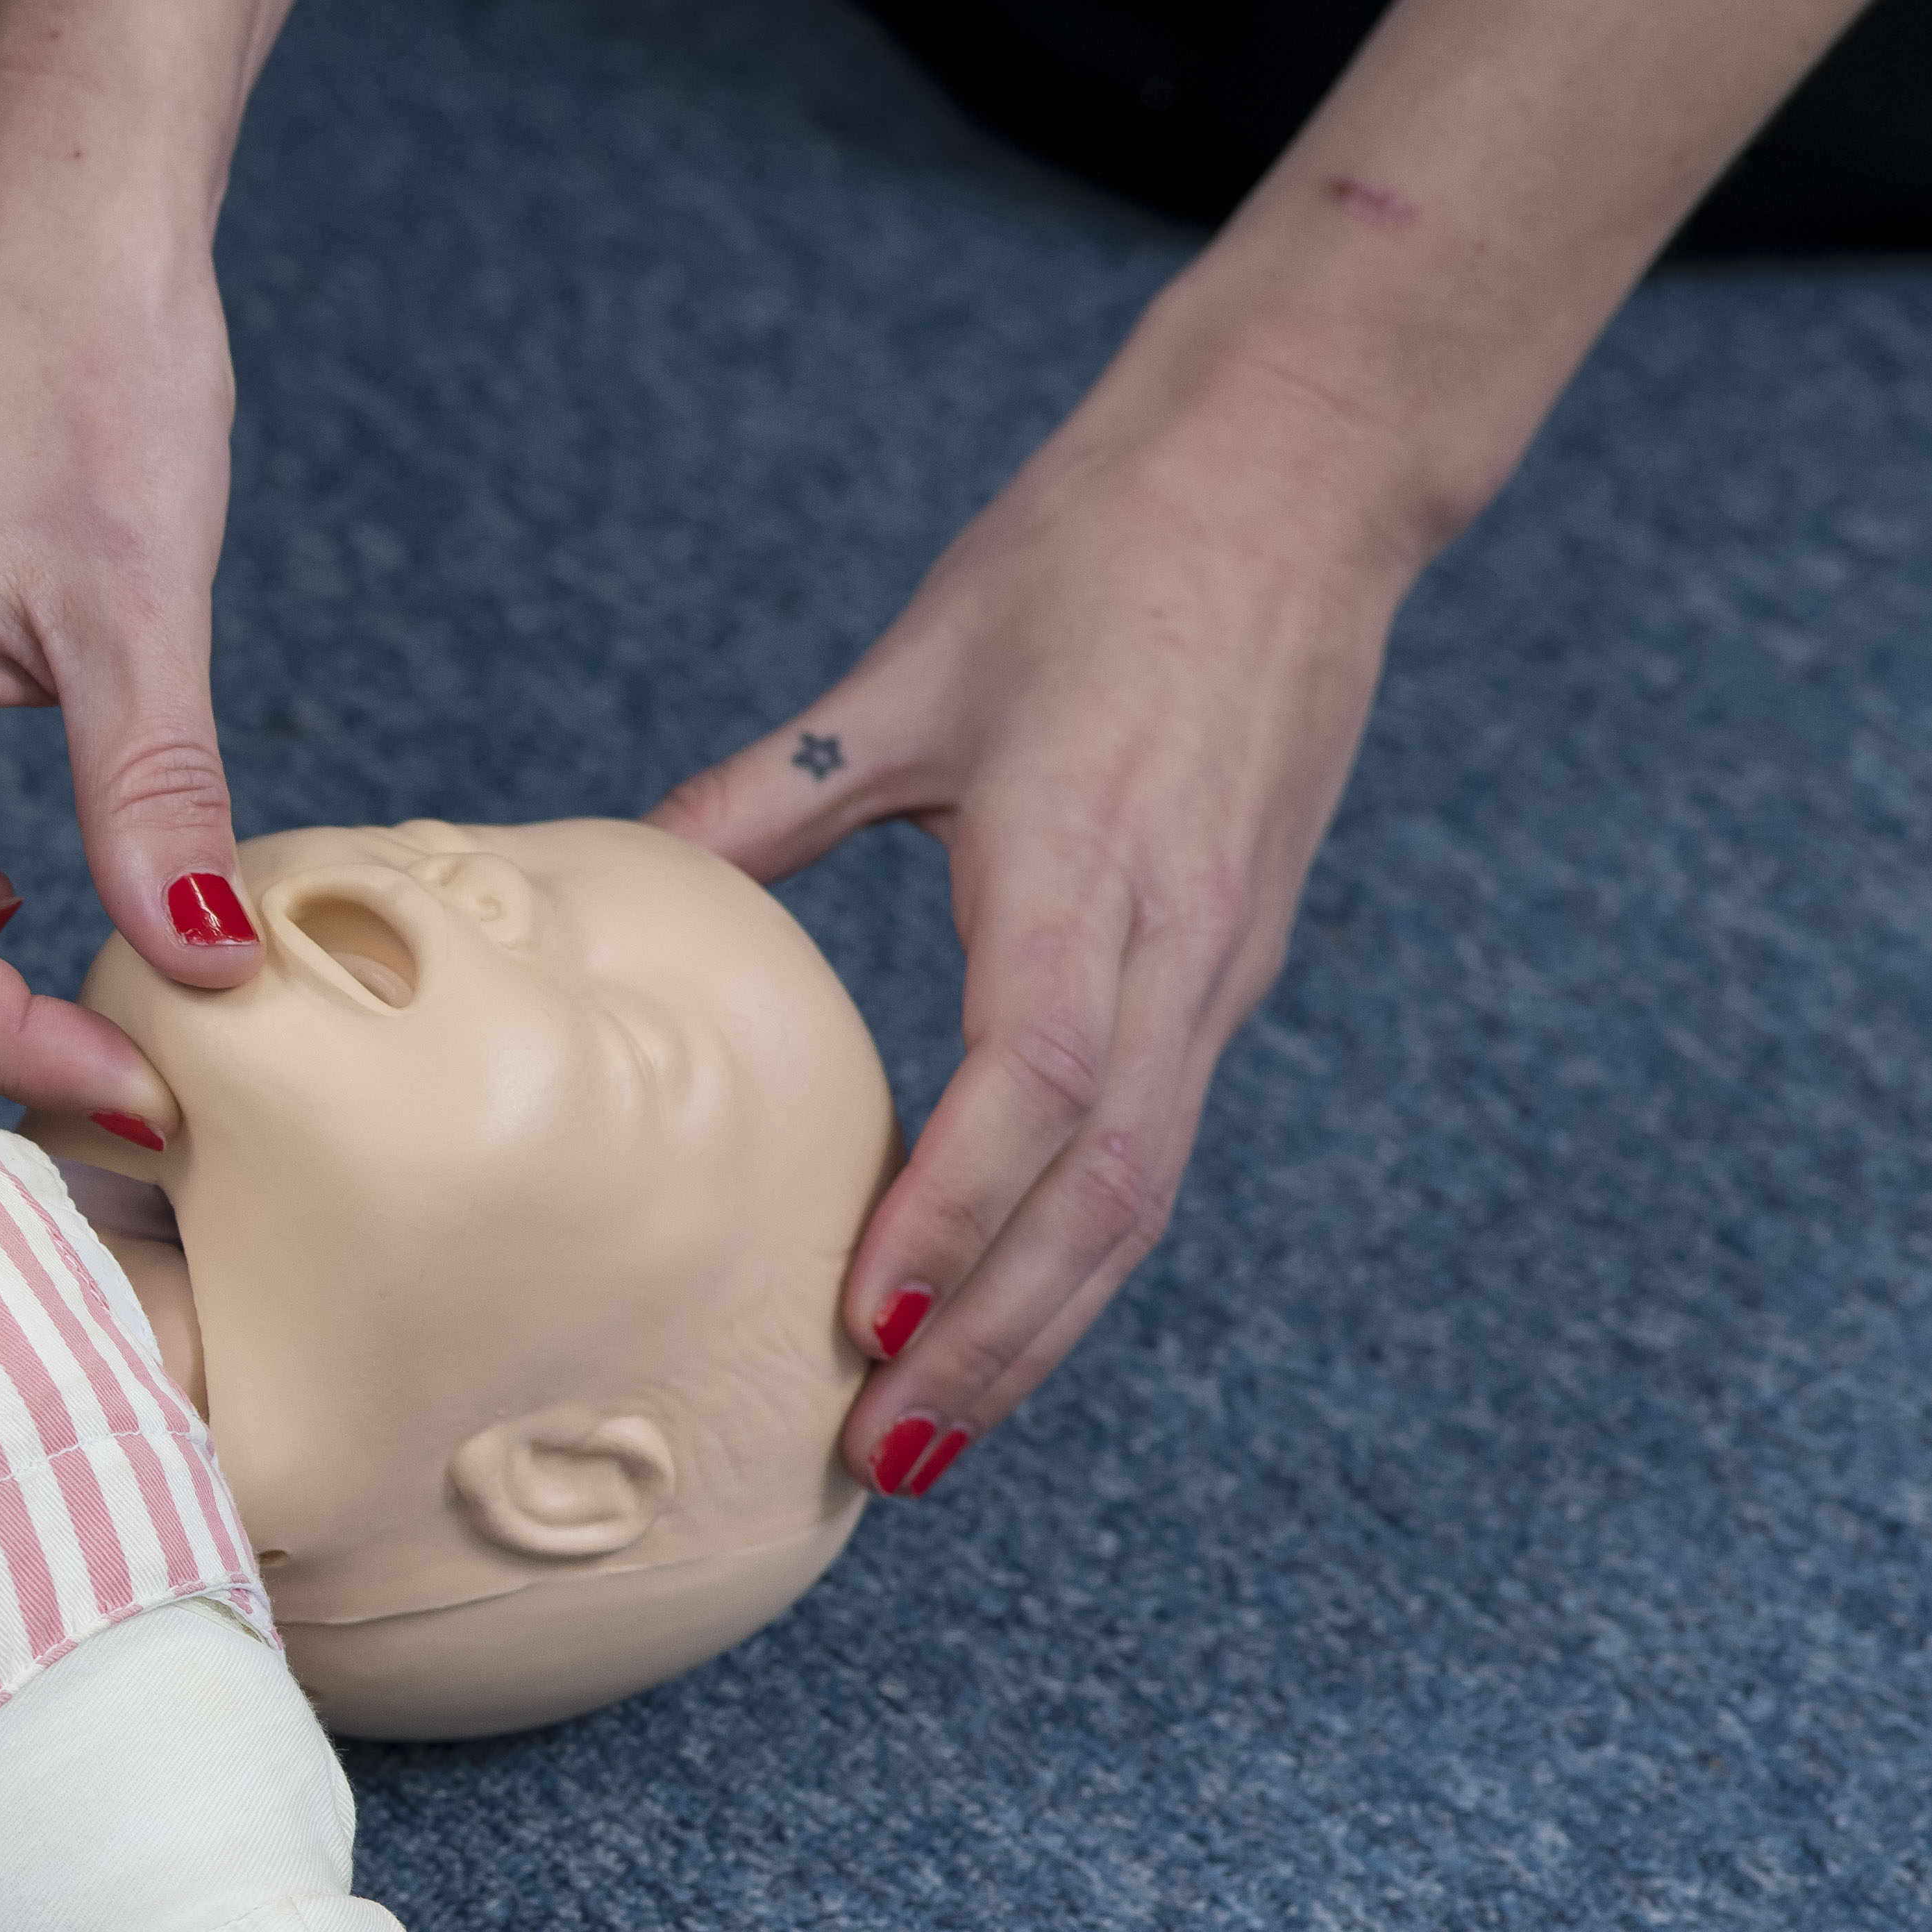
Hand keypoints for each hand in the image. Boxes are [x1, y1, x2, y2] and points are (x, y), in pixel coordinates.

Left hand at [651, 345, 1424, 1497]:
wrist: (1298, 474)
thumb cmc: (1097, 552)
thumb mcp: (912, 667)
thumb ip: (772, 795)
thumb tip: (633, 872)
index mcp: (1087, 864)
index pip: (1036, 1083)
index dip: (954, 1212)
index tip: (865, 1320)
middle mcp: (1176, 940)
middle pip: (1101, 1192)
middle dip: (996, 1340)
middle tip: (884, 1457)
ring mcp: (1219, 963)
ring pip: (1140, 1194)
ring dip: (1039, 1329)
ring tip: (932, 1439)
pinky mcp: (1230, 962)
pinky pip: (1153, 1141)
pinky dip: (1075, 1252)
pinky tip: (996, 1316)